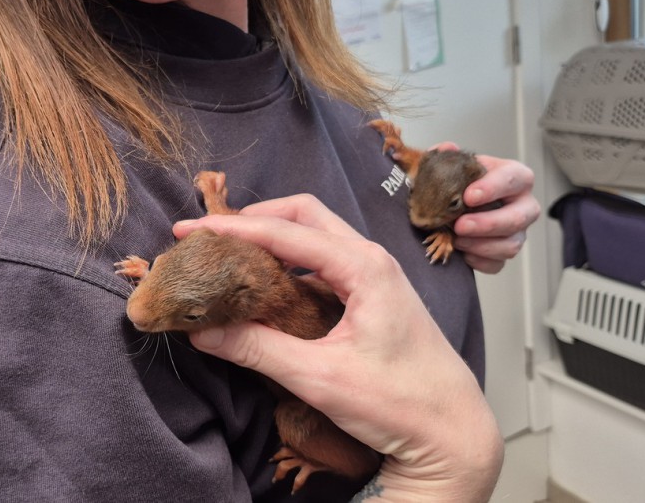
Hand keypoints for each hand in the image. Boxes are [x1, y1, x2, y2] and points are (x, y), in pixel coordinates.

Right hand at [173, 194, 503, 501]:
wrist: (453, 430)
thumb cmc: (402, 403)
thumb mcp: (320, 378)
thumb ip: (258, 350)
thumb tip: (203, 331)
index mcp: (364, 267)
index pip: (285, 231)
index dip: (233, 228)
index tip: (190, 231)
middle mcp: (371, 259)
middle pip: (304, 214)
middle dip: (255, 217)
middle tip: (211, 234)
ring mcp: (376, 274)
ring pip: (317, 233)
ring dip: (274, 235)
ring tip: (232, 253)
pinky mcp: (374, 294)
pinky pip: (326, 259)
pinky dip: (291, 259)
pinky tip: (267, 282)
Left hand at [432, 144, 540, 273]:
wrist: (457, 204)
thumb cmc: (461, 182)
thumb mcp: (454, 164)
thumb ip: (448, 156)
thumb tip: (445, 148)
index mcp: (514, 177)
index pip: (515, 178)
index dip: (494, 187)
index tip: (468, 196)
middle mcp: (522, 204)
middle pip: (520, 217)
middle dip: (489, 223)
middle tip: (460, 225)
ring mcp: (518, 231)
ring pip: (512, 244)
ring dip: (482, 245)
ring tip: (457, 239)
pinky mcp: (505, 251)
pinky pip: (499, 263)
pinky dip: (479, 261)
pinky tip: (462, 253)